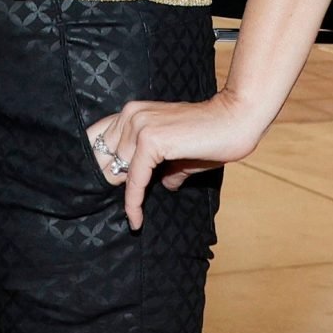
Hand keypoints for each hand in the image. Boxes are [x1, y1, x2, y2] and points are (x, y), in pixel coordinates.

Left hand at [88, 88, 268, 229]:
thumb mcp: (176, 153)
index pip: (98, 140)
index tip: (101, 192)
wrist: (234, 121)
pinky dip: (134, 203)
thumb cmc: (210, 136)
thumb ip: (162, 166)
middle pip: (101, 156)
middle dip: (106, 184)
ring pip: (116, 171)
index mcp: (134, 112)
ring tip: (132, 217)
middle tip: (112, 209)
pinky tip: (137, 220)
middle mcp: (132, 115)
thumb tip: (164, 185)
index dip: (99, 167)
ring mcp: (140, 126)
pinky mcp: (151, 141)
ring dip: (121, 197)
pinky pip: (134, 180)